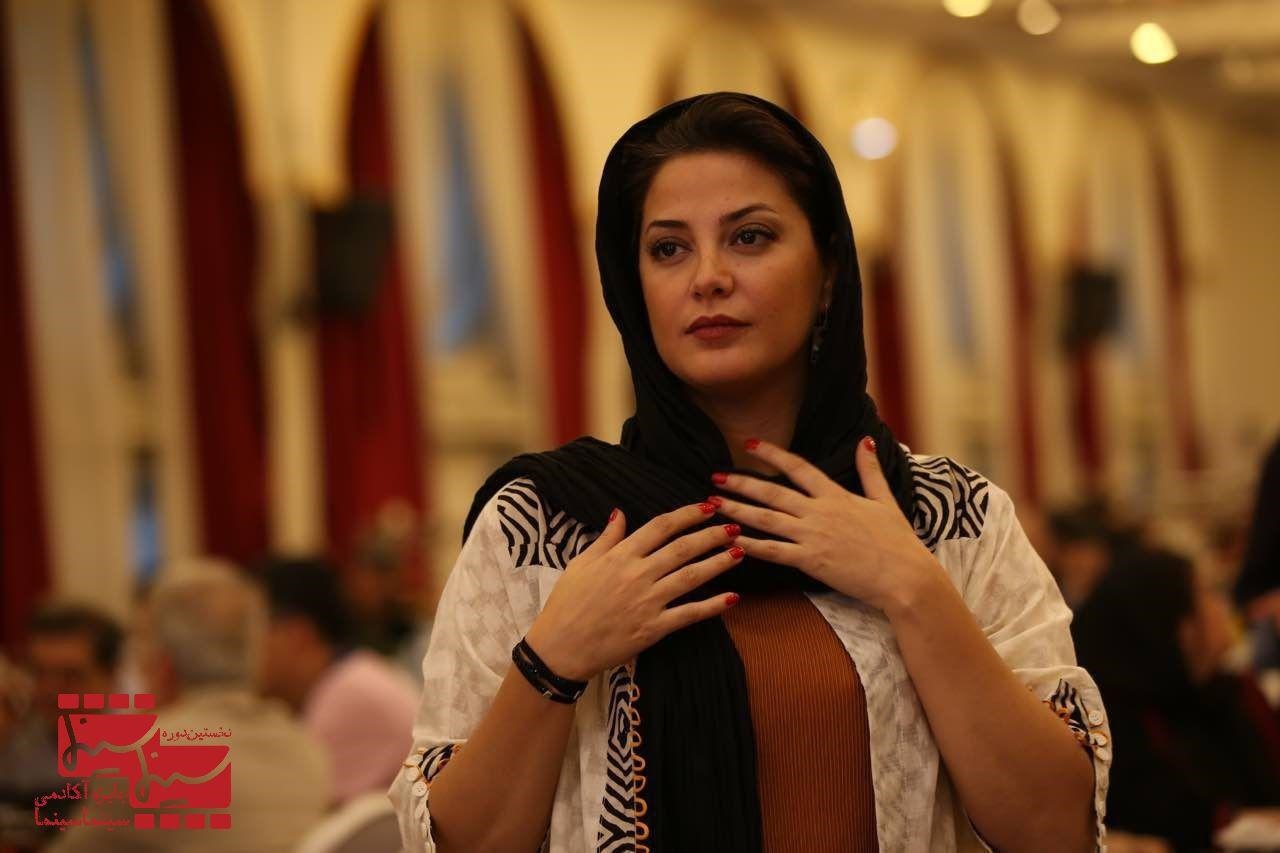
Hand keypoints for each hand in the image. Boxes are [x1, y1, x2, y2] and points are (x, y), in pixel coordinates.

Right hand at [524, 503, 743, 681]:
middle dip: (711, 535)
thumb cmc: (567, 604)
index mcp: (620, 556)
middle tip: (734, 526)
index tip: (707, 506)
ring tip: (740, 552)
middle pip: (682, 548)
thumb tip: (619, 512)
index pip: (661, 527)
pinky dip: (712, 606)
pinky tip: (732, 597)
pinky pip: (689, 614)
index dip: (687, 515)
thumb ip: (606, 538)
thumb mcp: (581, 563)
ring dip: (718, 563)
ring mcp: (648, 602)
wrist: (560, 648)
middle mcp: (638, 575)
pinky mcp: (653, 629)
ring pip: (691, 577)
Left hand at [709, 436, 938, 613]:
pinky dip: (749, 545)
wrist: (904, 576)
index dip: (771, 453)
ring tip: (712, 503)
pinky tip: (730, 540)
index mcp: (836, 495)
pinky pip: (773, 552)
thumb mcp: (885, 499)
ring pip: (765, 520)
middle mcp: (819, 512)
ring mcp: (813, 536)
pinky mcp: (810, 561)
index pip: (798, 466)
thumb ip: (870, 470)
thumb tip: (865, 440)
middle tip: (715, 476)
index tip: (749, 443)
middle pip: (772, 492)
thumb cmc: (897, 541)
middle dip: (741, 482)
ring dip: (736, 510)